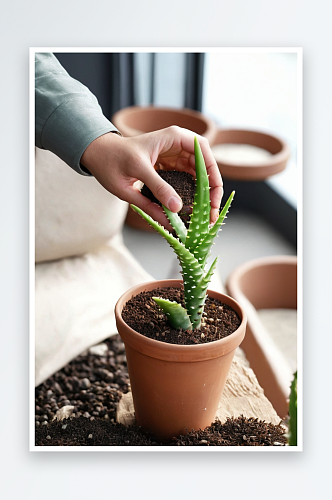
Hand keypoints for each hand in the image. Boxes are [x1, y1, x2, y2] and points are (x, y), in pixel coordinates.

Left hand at [81, 126, 222, 227]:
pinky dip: (189, 197)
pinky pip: (185, 183)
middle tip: (212, 214)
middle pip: (204, 167)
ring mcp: (174, 157)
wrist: (97, 155)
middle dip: (210, 190)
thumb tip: (177, 210)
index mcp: (173, 138)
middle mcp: (177, 145)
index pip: (203, 152)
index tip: (214, 197)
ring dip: (201, 196)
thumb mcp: (136, 173)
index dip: (213, 175)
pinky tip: (189, 212)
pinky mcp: (168, 169)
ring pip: (196, 177)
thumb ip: (156, 191)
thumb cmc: (112, 158)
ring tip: (203, 217)